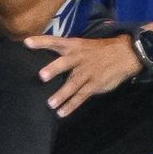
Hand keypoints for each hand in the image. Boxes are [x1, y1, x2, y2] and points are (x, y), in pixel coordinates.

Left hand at [24, 33, 139, 117]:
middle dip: (54, 69)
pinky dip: (71, 105)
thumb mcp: (82, 45)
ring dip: (62, 94)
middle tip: (42, 76)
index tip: (27, 43)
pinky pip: (81, 96)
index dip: (41, 41)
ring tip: (50, 104)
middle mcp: (78, 58)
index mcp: (74, 46)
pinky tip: (62, 112)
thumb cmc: (98, 50)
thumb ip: (66, 51)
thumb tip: (46, 58)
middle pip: (64, 63)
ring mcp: (87, 72)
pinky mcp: (94, 84)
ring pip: (72, 84)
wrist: (126, 53)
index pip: (55, 41)